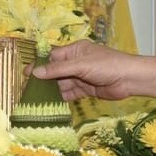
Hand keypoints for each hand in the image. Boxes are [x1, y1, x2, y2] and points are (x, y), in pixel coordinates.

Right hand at [32, 41, 155, 103]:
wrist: (129, 79)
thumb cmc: (106, 65)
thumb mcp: (80, 65)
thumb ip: (58, 70)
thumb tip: (36, 72)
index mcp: (75, 51)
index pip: (53, 57)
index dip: (40, 64)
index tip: (26, 73)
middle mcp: (76, 62)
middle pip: (56, 71)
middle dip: (44, 80)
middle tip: (28, 90)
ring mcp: (81, 76)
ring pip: (62, 83)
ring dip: (51, 90)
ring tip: (36, 99)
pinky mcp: (86, 89)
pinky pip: (70, 93)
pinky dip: (61, 98)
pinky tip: (51, 104)